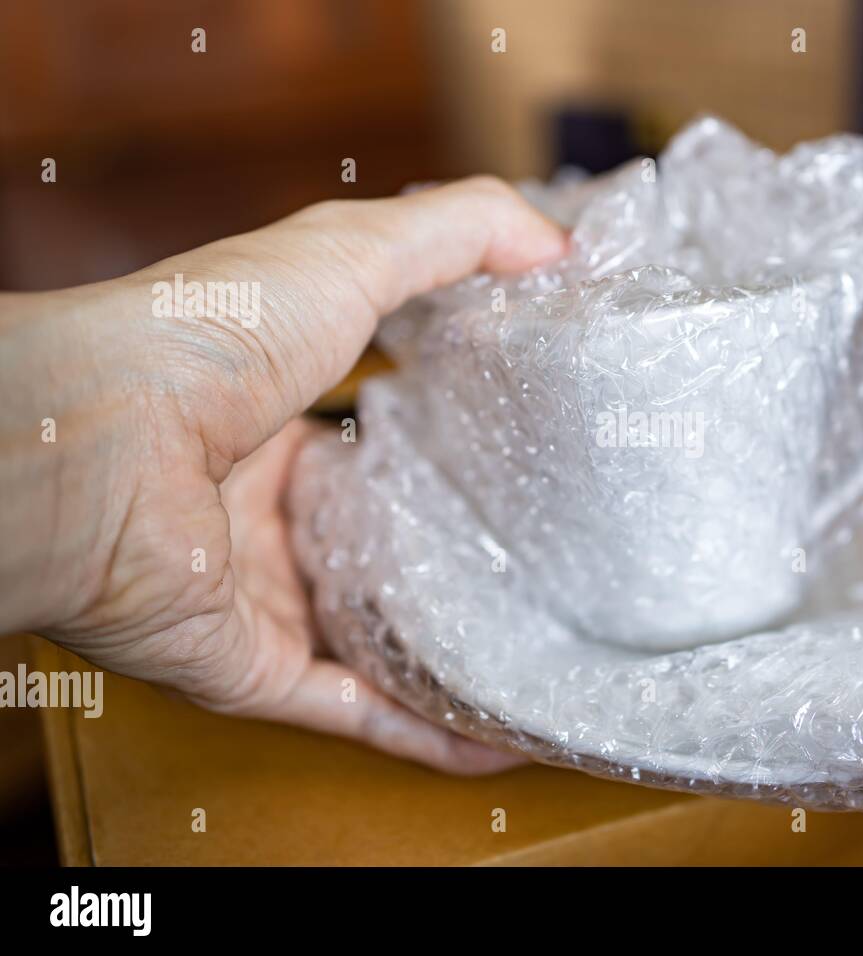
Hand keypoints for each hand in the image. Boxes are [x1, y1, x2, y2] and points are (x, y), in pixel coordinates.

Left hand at [0, 178, 566, 772]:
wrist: (96, 444)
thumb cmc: (206, 335)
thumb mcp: (349, 251)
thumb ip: (455, 234)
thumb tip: (560, 245)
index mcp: (273, 418)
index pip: (369, 435)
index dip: (442, 436)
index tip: (528, 439)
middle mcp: (261, 511)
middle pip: (369, 541)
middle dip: (447, 553)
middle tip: (549, 556)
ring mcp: (258, 593)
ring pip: (366, 636)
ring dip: (443, 652)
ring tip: (540, 654)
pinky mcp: (256, 667)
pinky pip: (353, 711)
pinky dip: (426, 731)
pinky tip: (499, 738)